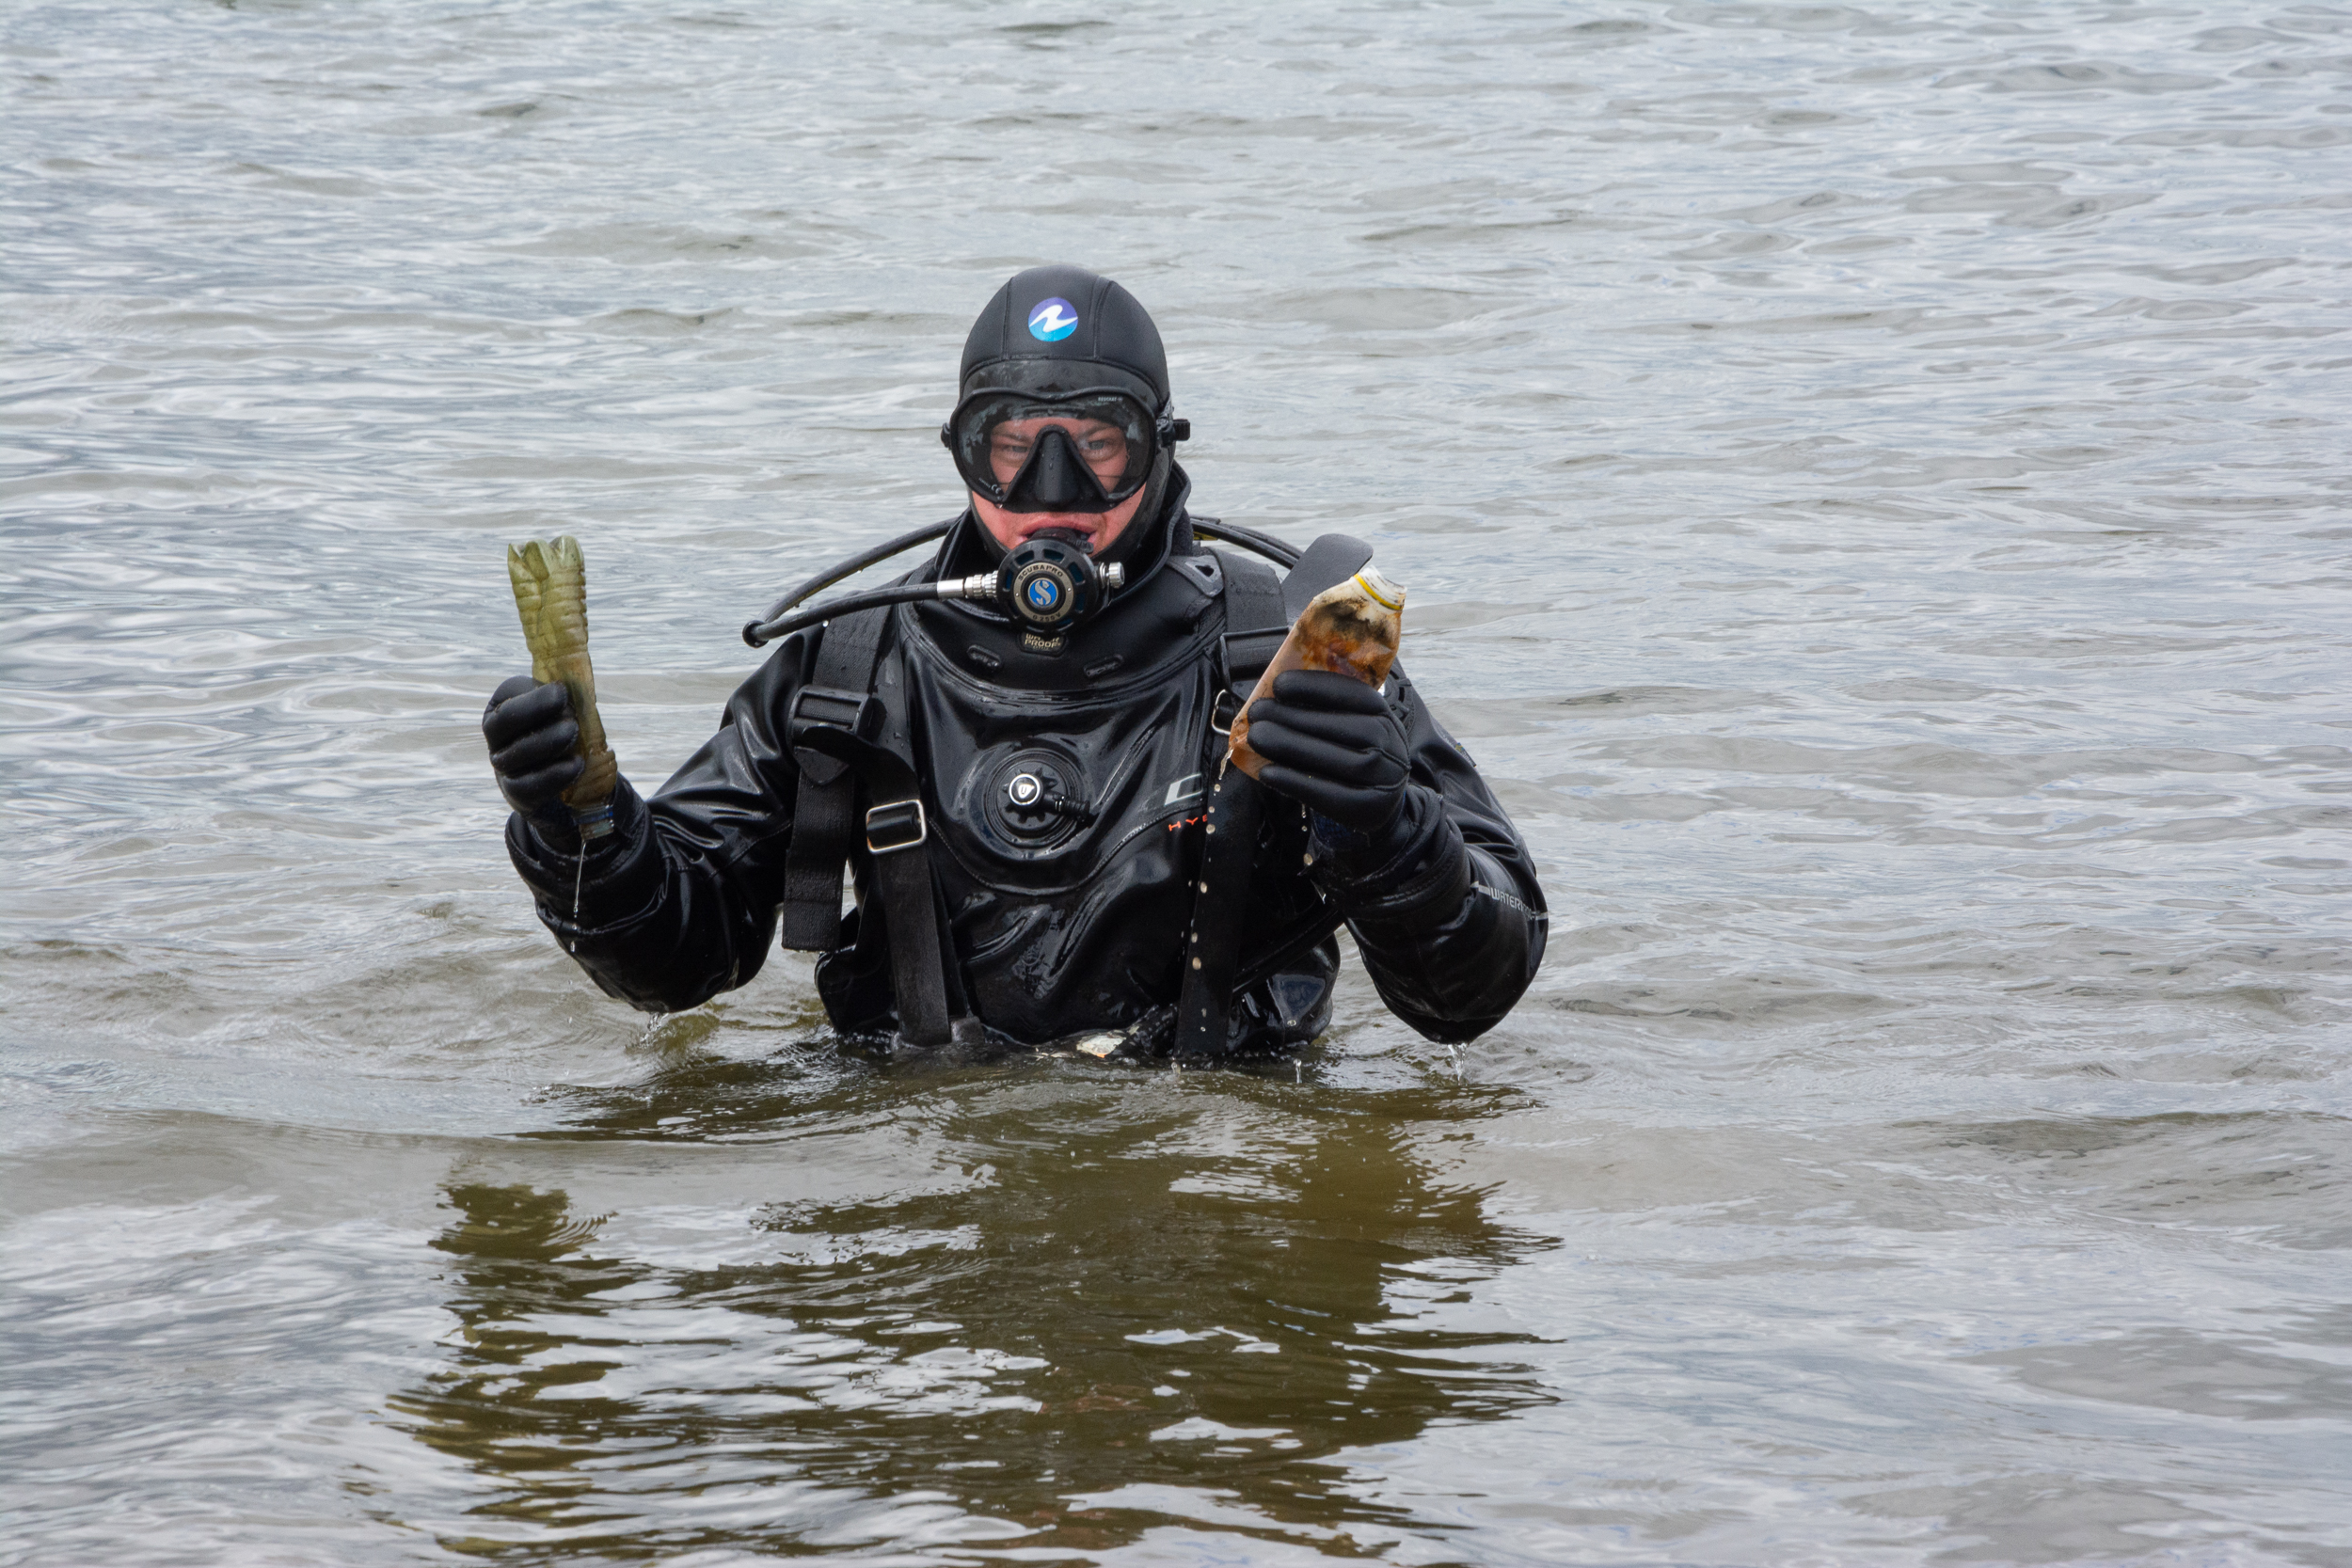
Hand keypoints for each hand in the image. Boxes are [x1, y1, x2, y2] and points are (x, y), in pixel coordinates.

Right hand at [483, 676, 582, 823]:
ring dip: (550, 743)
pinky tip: (575, 765)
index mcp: (500, 706)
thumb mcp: (556, 706)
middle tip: (572, 720)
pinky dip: (555, 774)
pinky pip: (531, 784)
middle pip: (506, 723)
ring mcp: (501, 764)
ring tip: (575, 736)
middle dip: (539, 716)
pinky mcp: (516, 791)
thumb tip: (577, 686)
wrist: (554, 773)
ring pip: (518, 753)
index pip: (510, 701)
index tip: (562, 693)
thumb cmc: (556, 727)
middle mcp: (494, 735)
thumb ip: (561, 696)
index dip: (535, 699)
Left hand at [1244, 669, 1409, 833]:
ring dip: (1288, 745)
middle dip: (1292, 717)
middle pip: (1338, 727)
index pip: (1353, 694)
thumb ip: (1327, 709)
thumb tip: (1275, 694)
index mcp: (1385, 716)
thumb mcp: (1357, 726)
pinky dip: (1294, 781)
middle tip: (1257, 713)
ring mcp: (1381, 778)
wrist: (1383, 804)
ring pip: (1331, 759)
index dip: (1315, 687)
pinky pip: (1326, 794)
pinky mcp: (1366, 808)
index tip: (1279, 685)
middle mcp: (1388, 744)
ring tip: (1257, 736)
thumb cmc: (1358, 755)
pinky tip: (1267, 772)